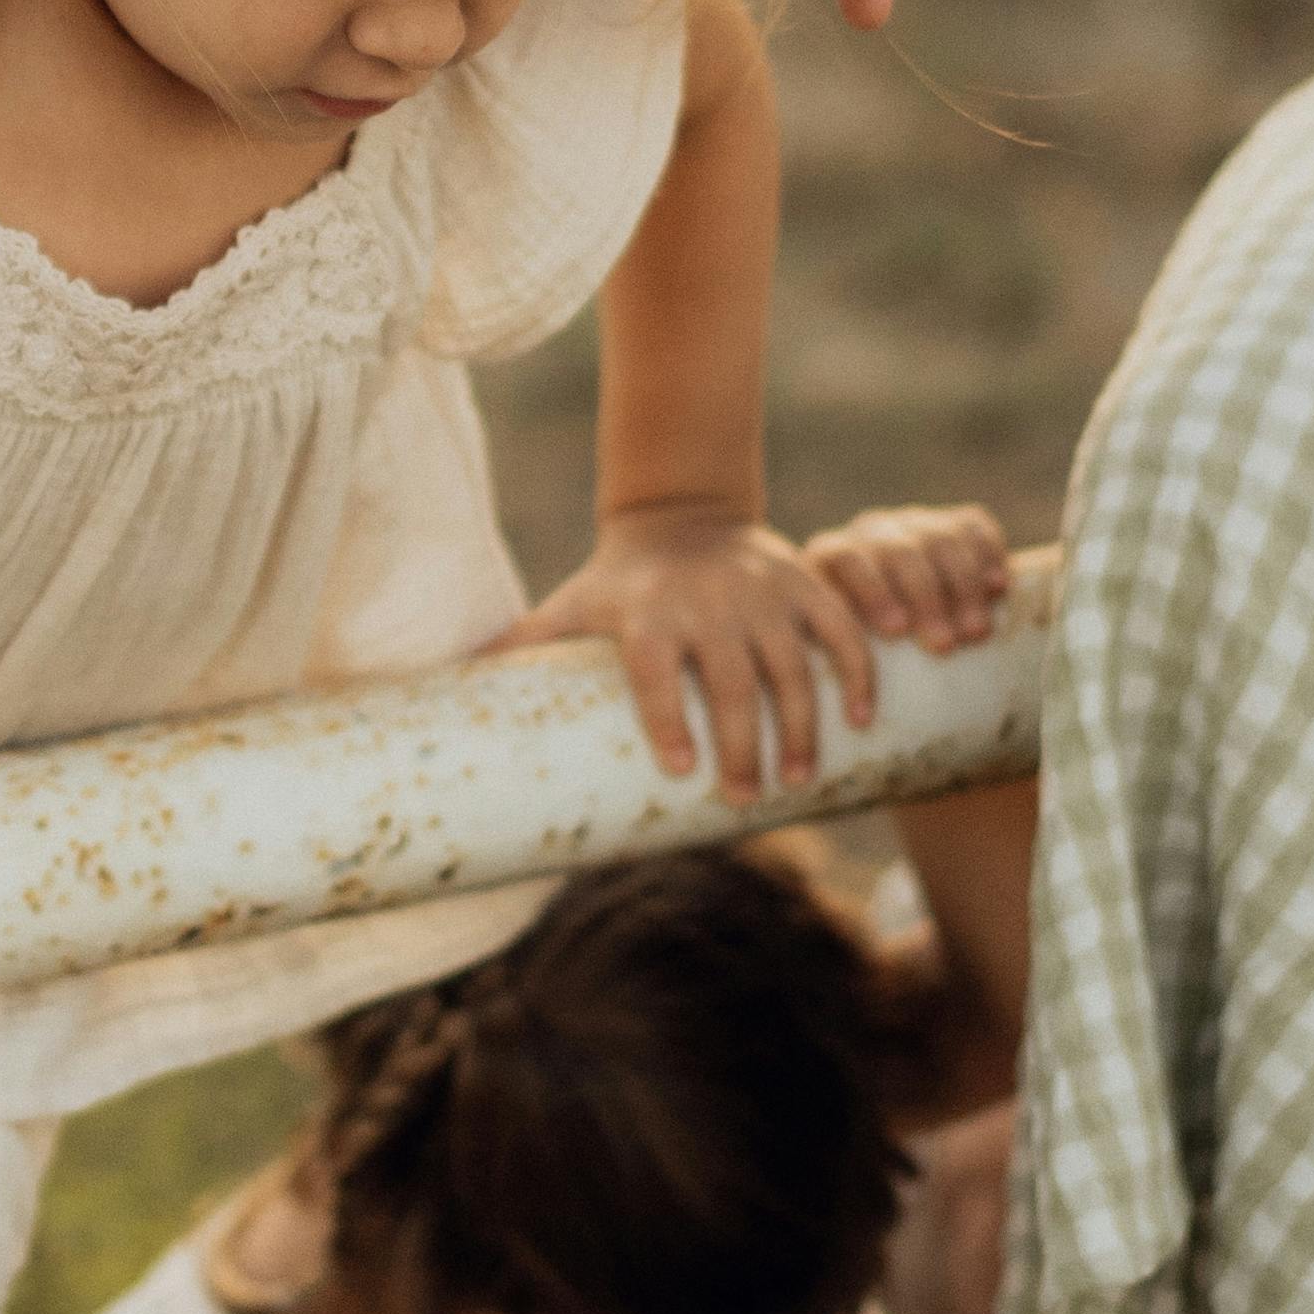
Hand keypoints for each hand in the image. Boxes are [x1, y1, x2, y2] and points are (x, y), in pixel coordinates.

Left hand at [508, 506, 877, 802]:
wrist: (680, 515)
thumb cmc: (617, 584)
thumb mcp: (571, 605)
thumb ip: (525, 646)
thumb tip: (451, 680)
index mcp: (647, 614)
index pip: (655, 668)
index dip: (668, 716)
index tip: (682, 770)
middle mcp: (707, 602)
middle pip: (730, 677)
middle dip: (742, 741)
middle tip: (746, 798)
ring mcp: (761, 593)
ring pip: (791, 664)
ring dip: (801, 725)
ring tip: (798, 780)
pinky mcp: (802, 584)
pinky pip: (839, 629)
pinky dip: (856, 673)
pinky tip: (862, 722)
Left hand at [802, 497, 1008, 651]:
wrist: (902, 625)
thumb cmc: (863, 652)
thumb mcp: (838, 650)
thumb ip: (836, 658)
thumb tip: (837, 711)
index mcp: (831, 557)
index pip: (844, 559)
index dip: (871, 592)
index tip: (896, 632)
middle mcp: (872, 533)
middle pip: (898, 552)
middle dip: (925, 599)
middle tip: (944, 646)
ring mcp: (915, 526)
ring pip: (941, 539)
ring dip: (962, 588)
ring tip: (976, 633)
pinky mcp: (955, 524)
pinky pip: (974, 527)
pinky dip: (988, 554)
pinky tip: (998, 588)